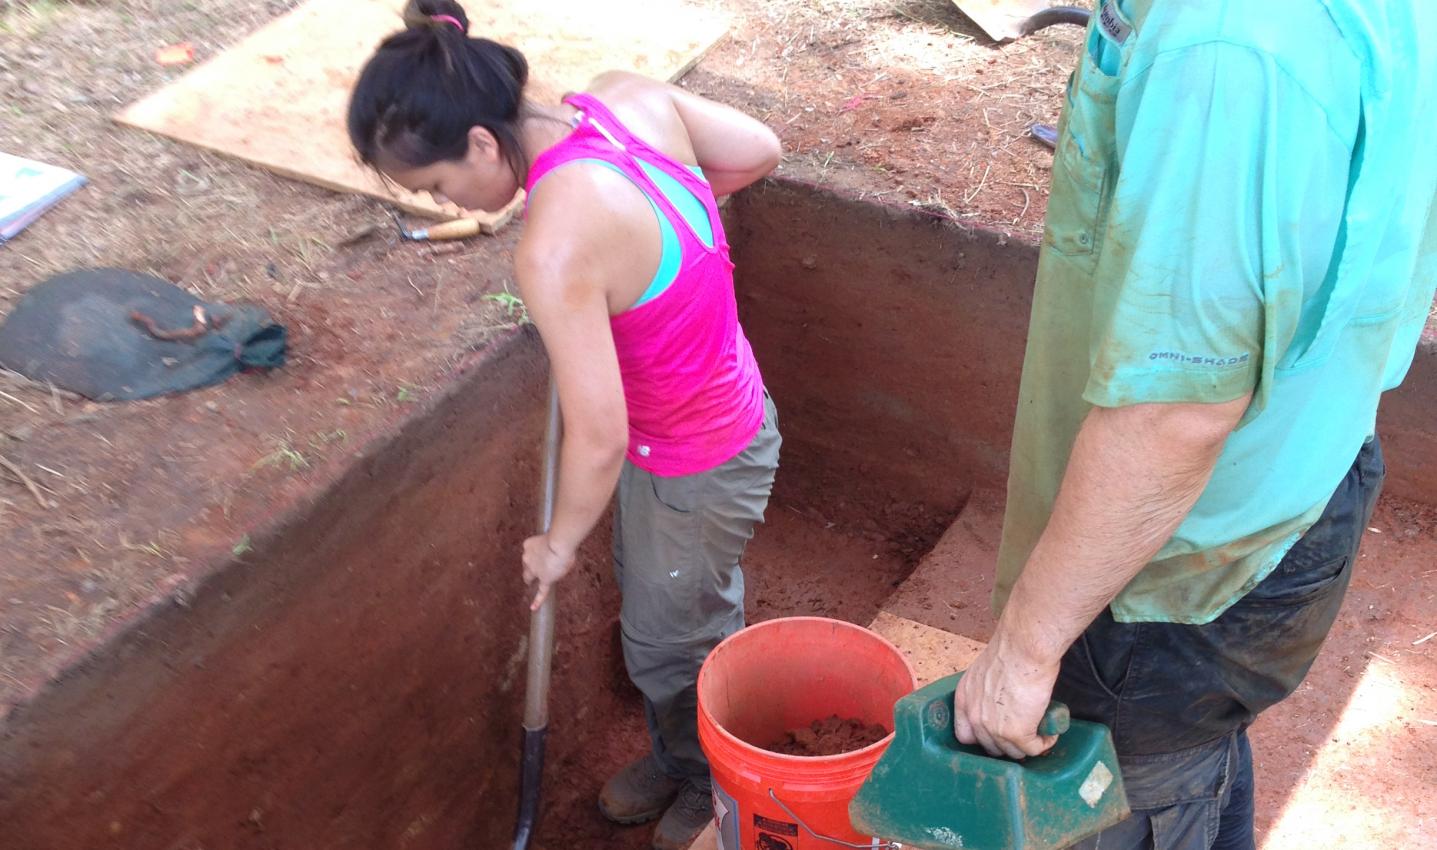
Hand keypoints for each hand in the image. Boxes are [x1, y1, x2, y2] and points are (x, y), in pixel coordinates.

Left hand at [522, 534, 575, 610]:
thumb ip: (554, 546)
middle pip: (526, 565)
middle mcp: (528, 558)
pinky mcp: (544, 579)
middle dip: (529, 568)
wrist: (559, 543)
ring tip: (531, 584)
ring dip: (531, 579)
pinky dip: (537, 600)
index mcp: (528, 545)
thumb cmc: (560, 537)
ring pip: (529, 576)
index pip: (529, 552)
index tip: (540, 555)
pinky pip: (541, 591)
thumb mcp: (553, 539)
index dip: (534, 554)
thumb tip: (562, 551)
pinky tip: (533, 607)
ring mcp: (535, 570)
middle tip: (533, 571)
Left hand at [952, 631, 1061, 759]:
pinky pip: (1033, 750)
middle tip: (1024, 734)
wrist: (1024, 650)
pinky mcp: (1016, 734)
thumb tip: (1001, 700)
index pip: (965, 735)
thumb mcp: (985, 671)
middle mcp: (974, 717)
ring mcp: (993, 729)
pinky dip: (1045, 744)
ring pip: (1013, 752)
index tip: (998, 736)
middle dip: (1008, 744)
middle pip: (990, 747)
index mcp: (964, 700)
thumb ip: (986, 690)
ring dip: (1028, 746)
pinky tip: (1050, 734)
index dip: (983, 739)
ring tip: (1040, 733)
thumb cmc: (1011, 651)